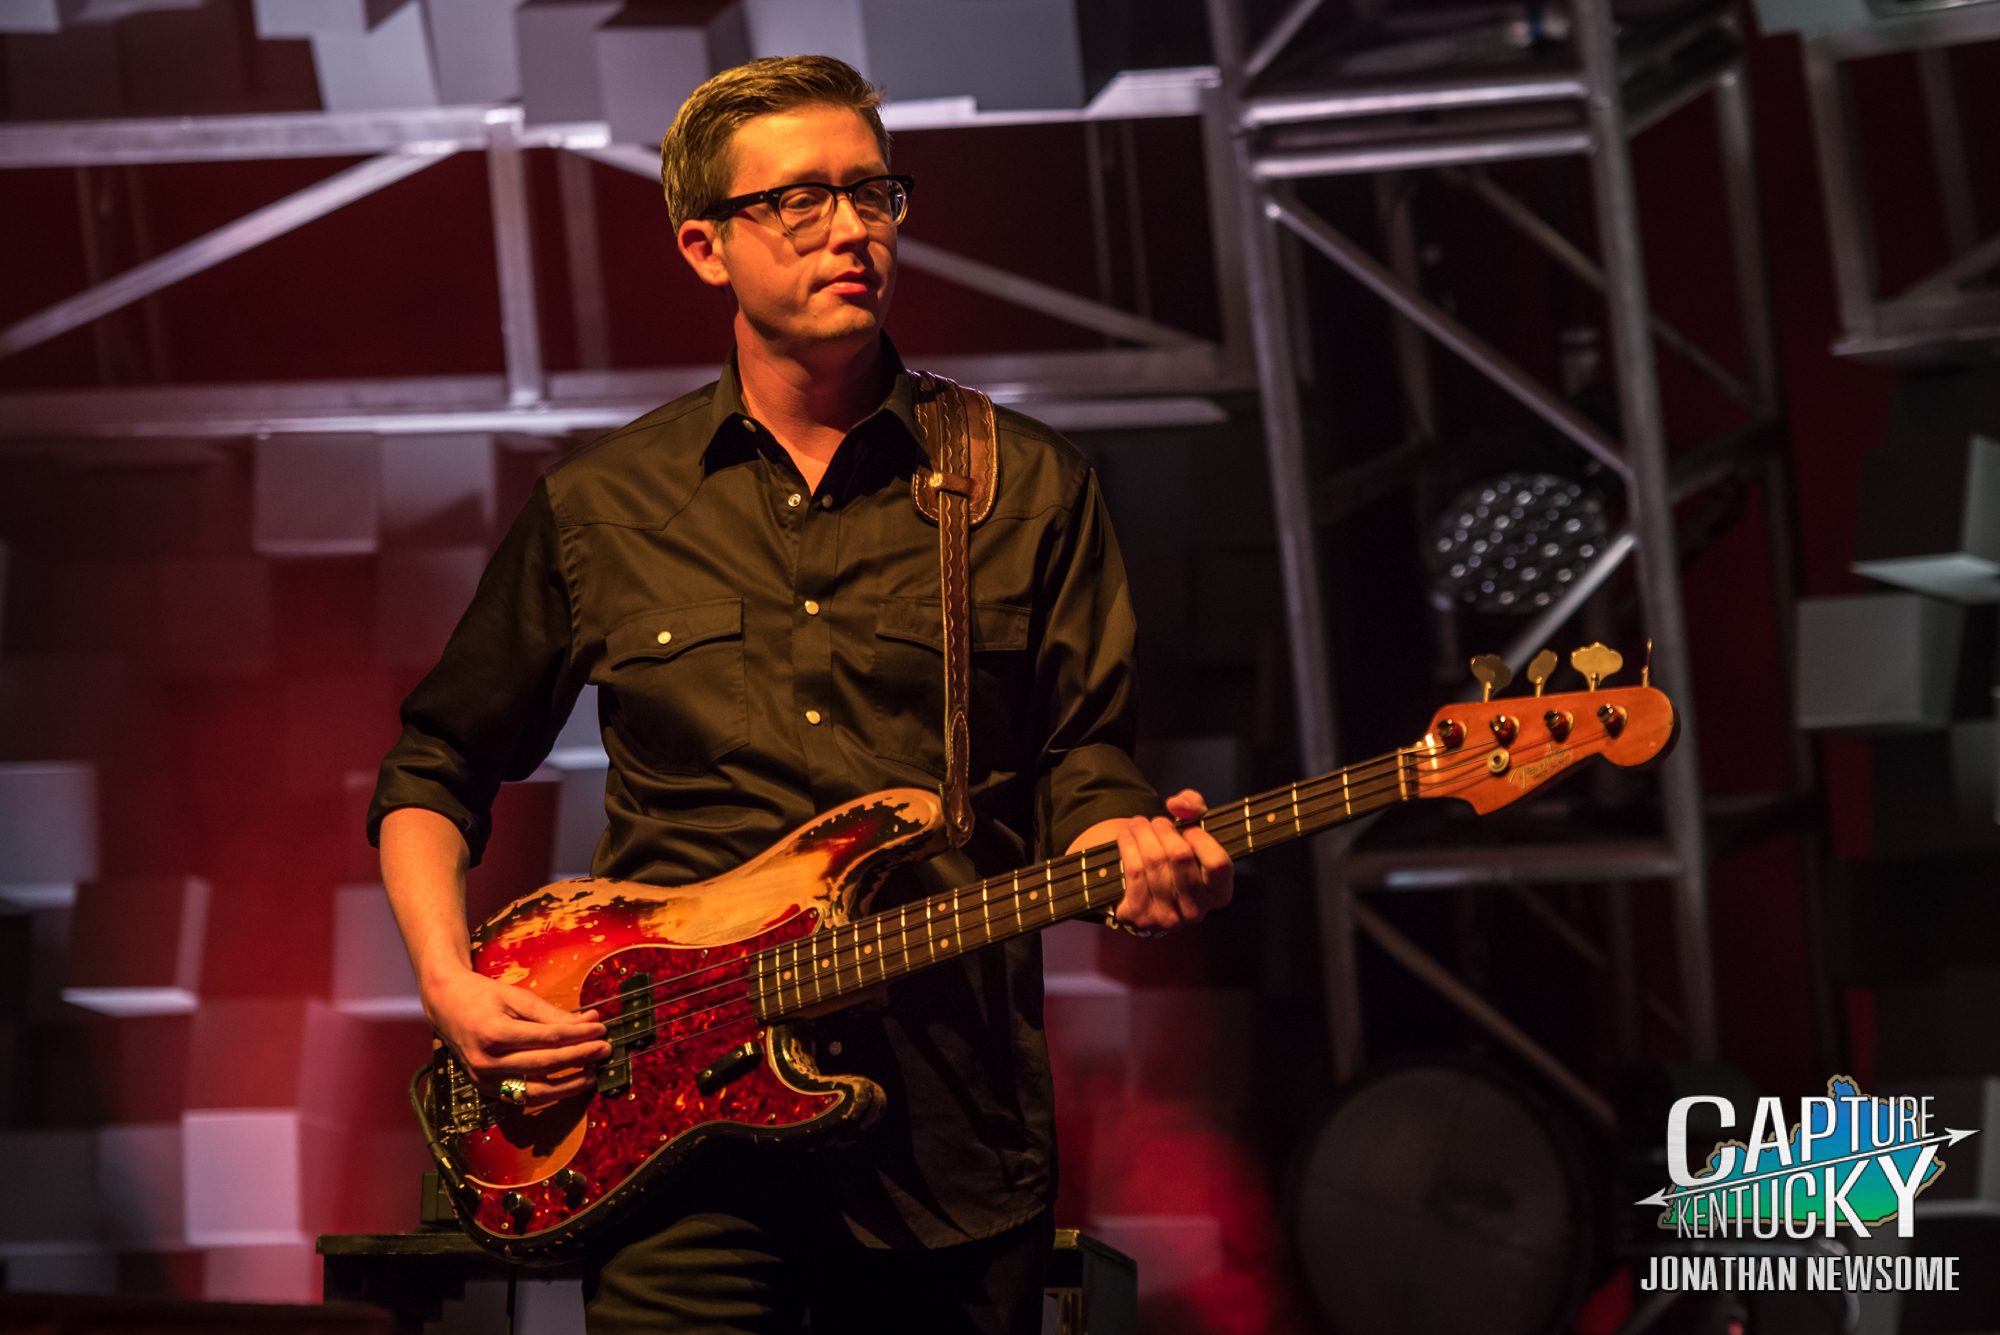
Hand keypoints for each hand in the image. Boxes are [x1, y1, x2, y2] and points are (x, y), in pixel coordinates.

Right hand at [423, 967, 610, 1107]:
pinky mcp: (485, 1088)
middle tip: (604, 1050)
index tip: (601, 1030)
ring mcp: (484, 1079)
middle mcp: (486, 1061)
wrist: (446, 1005)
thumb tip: (589, 1023)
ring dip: (568, 1085)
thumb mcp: (517, 997)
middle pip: (544, 1065)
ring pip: (534, 1091)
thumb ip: (552, 1015)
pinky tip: (568, 1084)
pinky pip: (522, 1098)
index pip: (546, 1039)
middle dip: (579, 1058)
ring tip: (592, 1073)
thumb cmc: (482, 996)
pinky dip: (548, 1094)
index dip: (578, 1037)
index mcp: (494, 1033)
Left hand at [1066, 790, 1233, 935]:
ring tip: (1138, 824)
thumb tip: (1176, 805)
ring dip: (1142, 833)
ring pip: (1154, 861)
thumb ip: (1194, 807)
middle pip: (1180, 856)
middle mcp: (1197, 911)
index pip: (1217, 864)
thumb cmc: (1176, 857)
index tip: (1188, 829)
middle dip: (1164, 829)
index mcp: (1218, 893)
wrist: (1146, 891)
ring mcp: (1168, 917)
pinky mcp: (1141, 916)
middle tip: (1156, 822)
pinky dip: (1127, 847)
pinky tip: (1125, 836)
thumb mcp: (1194, 829)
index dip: (1201, 839)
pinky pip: (1133, 871)